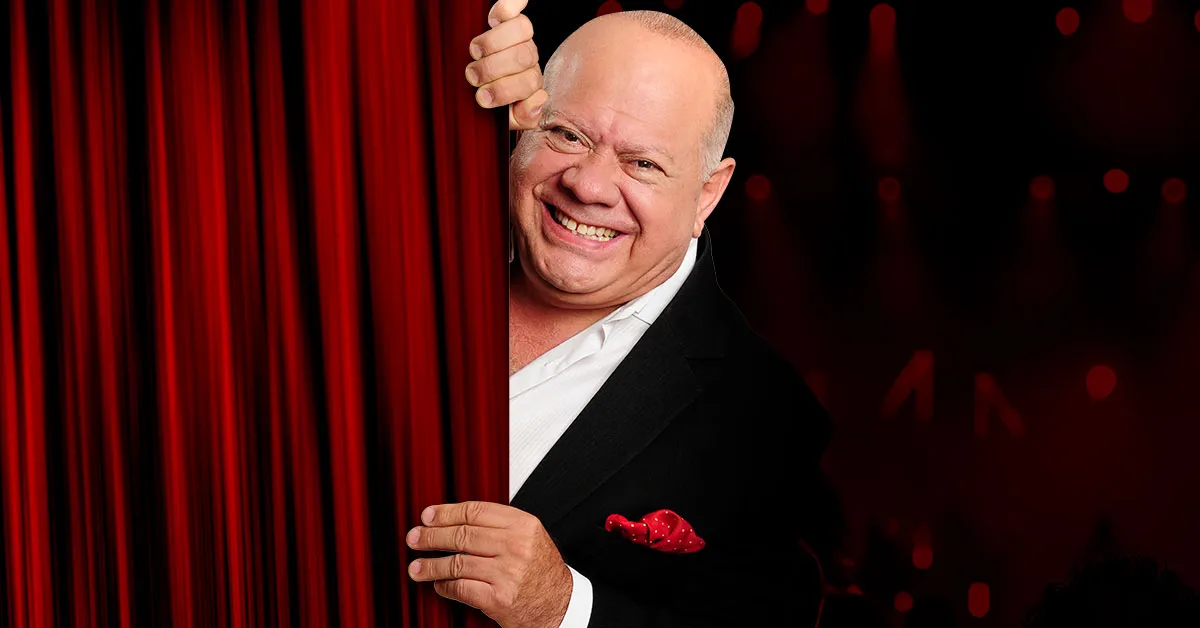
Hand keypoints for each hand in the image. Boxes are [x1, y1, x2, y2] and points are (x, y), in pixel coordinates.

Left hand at [407, 501, 572, 627]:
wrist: (560, 605)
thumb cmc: (542, 572)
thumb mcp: (529, 538)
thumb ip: (499, 526)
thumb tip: (454, 520)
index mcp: (523, 525)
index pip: (475, 511)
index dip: (446, 512)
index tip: (428, 516)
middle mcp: (516, 546)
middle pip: (462, 535)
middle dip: (432, 536)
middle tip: (415, 538)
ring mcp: (508, 573)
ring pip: (457, 562)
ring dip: (431, 565)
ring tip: (417, 567)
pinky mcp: (499, 598)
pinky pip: (461, 588)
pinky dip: (445, 586)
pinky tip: (439, 584)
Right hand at [465, 0, 547, 129]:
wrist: (480, 88)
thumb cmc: (492, 103)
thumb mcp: (509, 118)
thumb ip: (524, 116)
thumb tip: (538, 98)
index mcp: (530, 82)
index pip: (531, 83)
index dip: (505, 90)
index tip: (481, 97)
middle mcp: (528, 57)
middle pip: (524, 56)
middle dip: (494, 69)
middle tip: (473, 76)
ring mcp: (520, 37)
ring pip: (523, 28)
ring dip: (494, 43)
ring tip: (475, 53)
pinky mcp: (508, 18)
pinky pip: (514, 4)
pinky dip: (508, 6)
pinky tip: (493, 18)